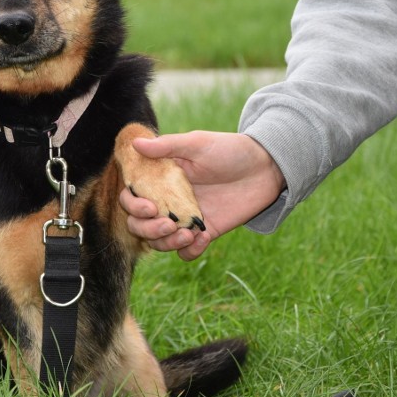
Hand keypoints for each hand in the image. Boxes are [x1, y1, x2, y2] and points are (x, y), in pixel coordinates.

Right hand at [119, 131, 284, 260]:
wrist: (265, 167)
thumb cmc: (229, 149)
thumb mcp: (197, 143)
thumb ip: (166, 146)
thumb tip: (135, 144)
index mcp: (160, 179)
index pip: (131, 197)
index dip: (133, 206)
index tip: (150, 207)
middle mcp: (168, 201)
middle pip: (139, 225)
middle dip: (147, 230)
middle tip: (169, 224)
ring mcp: (185, 219)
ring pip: (159, 242)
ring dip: (166, 243)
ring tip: (188, 234)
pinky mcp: (204, 232)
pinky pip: (186, 253)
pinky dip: (189, 251)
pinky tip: (204, 238)